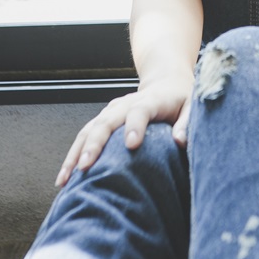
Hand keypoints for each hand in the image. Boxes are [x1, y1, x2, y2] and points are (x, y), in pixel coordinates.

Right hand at [54, 72, 193, 187]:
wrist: (165, 80)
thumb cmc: (180, 98)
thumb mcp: (192, 106)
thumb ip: (187, 123)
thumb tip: (181, 141)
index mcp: (150, 101)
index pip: (140, 111)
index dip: (134, 126)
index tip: (131, 145)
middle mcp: (126, 104)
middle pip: (106, 121)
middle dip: (94, 144)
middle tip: (86, 166)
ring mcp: (112, 111)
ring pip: (89, 130)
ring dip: (76, 153)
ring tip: (66, 178)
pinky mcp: (103, 119)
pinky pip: (84, 136)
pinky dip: (73, 155)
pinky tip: (65, 177)